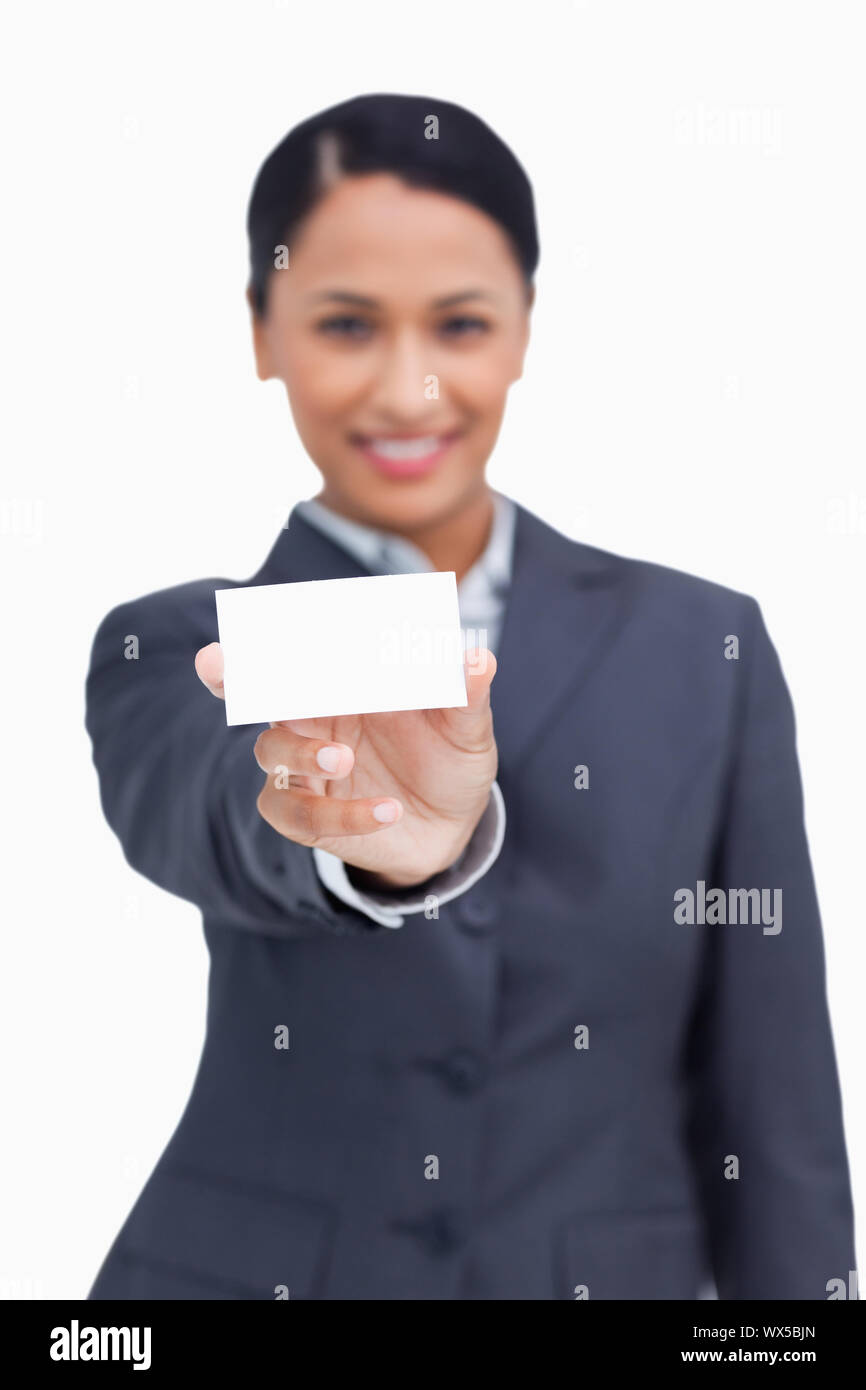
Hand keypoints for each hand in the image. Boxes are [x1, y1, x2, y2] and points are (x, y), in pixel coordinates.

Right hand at [195, 643, 497, 887]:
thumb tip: (480, 658)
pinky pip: (300, 814)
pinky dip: (341, 814)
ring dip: (302, 751)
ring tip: (344, 757)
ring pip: (272, 751)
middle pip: (258, 691)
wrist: (453, 824)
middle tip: (213, 661)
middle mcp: (313, 718)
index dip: (268, 635)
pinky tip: (386, 811)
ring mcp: (306, 767)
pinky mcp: (310, 815)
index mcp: (344, 682)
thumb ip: (466, 695)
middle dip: (231, 675)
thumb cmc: (449, 758)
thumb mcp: (467, 728)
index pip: (298, 651)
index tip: (250, 619)